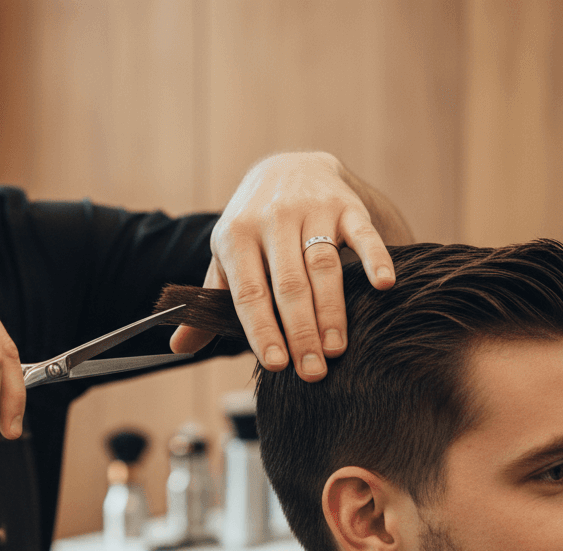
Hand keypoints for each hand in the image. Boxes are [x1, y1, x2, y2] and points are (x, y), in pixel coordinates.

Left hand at [170, 152, 398, 381]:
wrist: (289, 166)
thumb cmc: (253, 227)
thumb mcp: (226, 256)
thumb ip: (209, 302)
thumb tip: (178, 347)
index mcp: (236, 236)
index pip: (249, 292)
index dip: (262, 328)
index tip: (276, 363)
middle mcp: (272, 220)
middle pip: (288, 285)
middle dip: (300, 331)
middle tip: (312, 370)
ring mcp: (311, 210)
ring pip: (323, 265)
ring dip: (332, 310)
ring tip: (336, 348)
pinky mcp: (346, 205)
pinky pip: (363, 233)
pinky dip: (375, 258)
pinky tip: (384, 285)